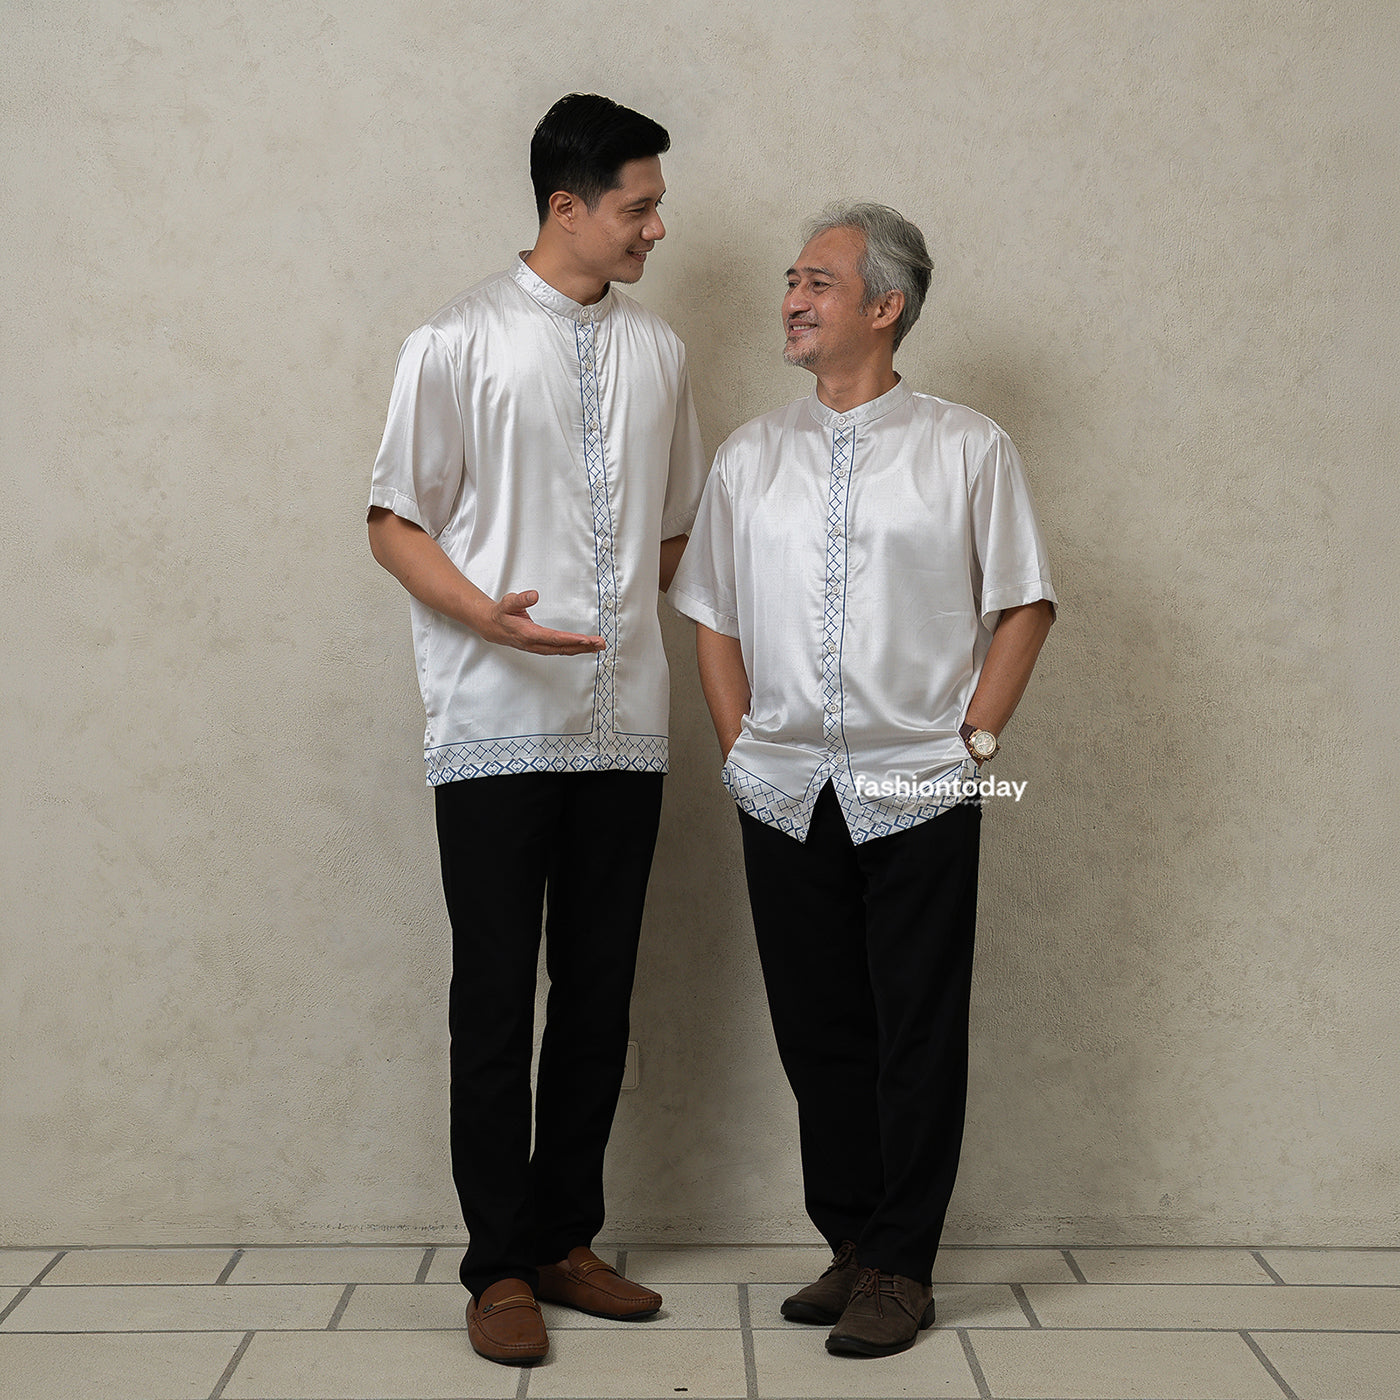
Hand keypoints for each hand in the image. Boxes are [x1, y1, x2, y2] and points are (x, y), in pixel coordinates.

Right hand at [477, 590, 605, 654]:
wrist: (492, 626)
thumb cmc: (501, 614)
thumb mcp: (507, 602)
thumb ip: (521, 599)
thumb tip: (534, 595)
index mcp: (528, 634)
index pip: (553, 638)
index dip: (570, 639)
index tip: (585, 639)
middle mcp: (535, 644)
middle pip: (562, 647)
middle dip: (582, 646)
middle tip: (599, 643)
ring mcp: (538, 648)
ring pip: (563, 651)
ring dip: (581, 649)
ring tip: (598, 646)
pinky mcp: (541, 647)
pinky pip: (560, 650)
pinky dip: (574, 649)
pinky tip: (585, 647)